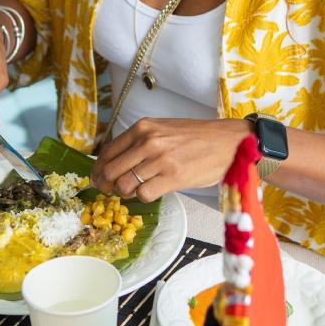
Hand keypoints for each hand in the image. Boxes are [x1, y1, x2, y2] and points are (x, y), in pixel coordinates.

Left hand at [91, 118, 251, 202]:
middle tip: (111, 191)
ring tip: (136, 190)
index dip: (98, 170)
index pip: (107, 152)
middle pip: (110, 171)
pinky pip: (144, 194)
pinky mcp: (173, 177)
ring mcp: (160, 160)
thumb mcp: (163, 129)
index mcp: (143, 128)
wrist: (227, 141)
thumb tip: (116, 162)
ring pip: (125, 185)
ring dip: (126, 193)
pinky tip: (152, 191)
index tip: (97, 179)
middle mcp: (148, 142)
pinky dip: (143, 197)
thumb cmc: (196, 137)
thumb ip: (139, 141)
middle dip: (106, 185)